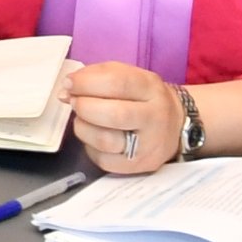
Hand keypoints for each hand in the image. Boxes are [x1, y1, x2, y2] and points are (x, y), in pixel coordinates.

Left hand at [67, 61, 183, 174]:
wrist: (175, 125)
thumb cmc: (141, 96)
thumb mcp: (127, 75)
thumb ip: (95, 76)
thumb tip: (66, 91)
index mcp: (150, 88)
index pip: (117, 82)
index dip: (86, 83)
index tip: (69, 84)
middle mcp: (154, 118)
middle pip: (113, 115)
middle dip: (83, 107)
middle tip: (74, 102)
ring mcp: (149, 145)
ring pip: (105, 140)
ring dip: (83, 127)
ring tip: (84, 120)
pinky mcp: (140, 166)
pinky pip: (103, 160)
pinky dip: (90, 147)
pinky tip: (94, 136)